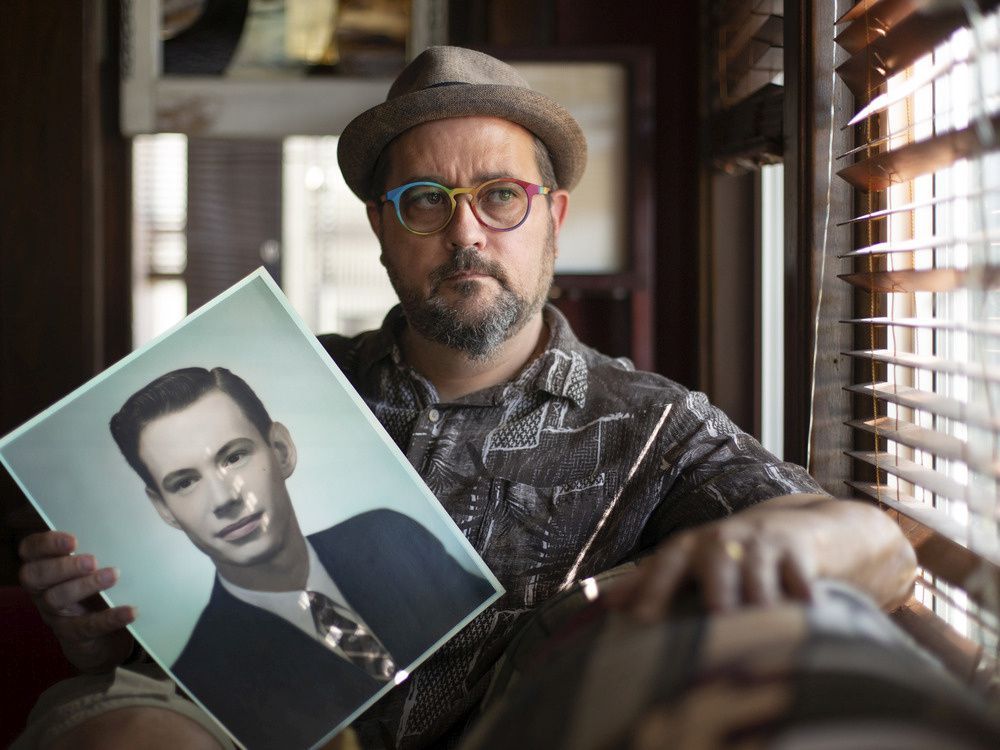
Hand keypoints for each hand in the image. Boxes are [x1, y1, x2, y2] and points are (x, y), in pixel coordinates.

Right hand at [18, 530, 135, 672]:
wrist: (105, 638)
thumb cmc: (100, 589)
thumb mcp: (96, 567)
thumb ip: (101, 547)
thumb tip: (130, 522)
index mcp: (45, 566)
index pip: (30, 550)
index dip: (46, 544)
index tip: (73, 541)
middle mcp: (43, 590)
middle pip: (35, 576)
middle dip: (62, 566)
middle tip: (92, 561)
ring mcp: (55, 614)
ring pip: (56, 598)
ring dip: (85, 586)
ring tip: (114, 575)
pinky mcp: (72, 635)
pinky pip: (86, 627)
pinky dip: (109, 618)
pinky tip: (130, 611)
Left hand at [602, 511, 816, 621]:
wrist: (793, 528)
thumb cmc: (728, 555)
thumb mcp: (689, 562)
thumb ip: (649, 582)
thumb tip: (603, 603)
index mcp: (690, 547)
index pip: (666, 565)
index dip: (653, 589)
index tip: (642, 619)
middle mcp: (722, 542)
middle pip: (716, 564)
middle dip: (716, 589)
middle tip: (717, 616)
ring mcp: (761, 545)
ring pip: (757, 575)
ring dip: (759, 598)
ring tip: (762, 620)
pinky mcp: (797, 551)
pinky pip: (799, 576)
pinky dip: (803, 594)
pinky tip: (810, 611)